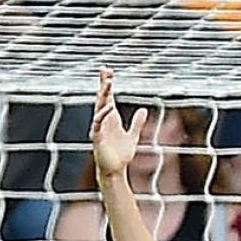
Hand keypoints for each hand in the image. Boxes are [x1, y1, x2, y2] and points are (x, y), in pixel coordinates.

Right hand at [89, 68, 148, 185]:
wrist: (115, 170)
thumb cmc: (121, 154)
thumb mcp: (133, 135)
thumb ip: (137, 123)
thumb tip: (143, 110)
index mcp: (110, 118)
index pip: (108, 97)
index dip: (107, 85)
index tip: (108, 71)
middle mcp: (103, 120)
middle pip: (101, 98)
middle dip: (103, 84)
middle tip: (105, 70)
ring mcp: (98, 128)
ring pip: (99, 107)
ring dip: (103, 95)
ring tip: (108, 83)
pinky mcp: (97, 137)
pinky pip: (98, 123)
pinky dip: (102, 115)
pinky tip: (109, 106)